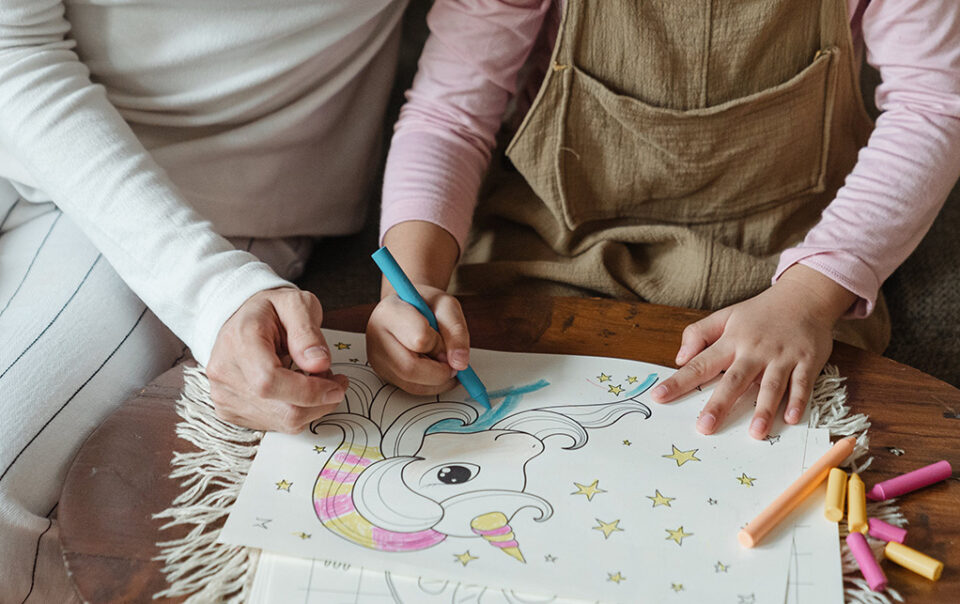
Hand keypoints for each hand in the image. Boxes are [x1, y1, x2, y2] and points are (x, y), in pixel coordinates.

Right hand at [206, 287, 348, 432]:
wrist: (242, 319)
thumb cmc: (271, 310)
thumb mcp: (296, 303)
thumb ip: (308, 332)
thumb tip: (319, 364)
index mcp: (239, 341)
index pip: (270, 382)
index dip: (310, 391)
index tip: (337, 384)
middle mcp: (225, 372)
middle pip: (281, 409)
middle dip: (319, 401)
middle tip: (334, 380)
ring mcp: (224, 396)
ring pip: (282, 422)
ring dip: (311, 407)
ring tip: (316, 380)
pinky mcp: (230, 412)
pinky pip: (275, 425)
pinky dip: (296, 411)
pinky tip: (297, 391)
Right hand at [366, 284, 469, 394]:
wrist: (407, 307)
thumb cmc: (426, 305)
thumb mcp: (447, 306)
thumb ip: (456, 331)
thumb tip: (460, 363)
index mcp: (390, 312)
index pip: (419, 338)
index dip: (440, 344)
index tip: (446, 340)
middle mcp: (376, 337)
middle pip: (410, 368)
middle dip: (440, 371)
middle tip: (452, 362)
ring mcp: (377, 358)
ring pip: (412, 384)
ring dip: (438, 380)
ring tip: (444, 362)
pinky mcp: (383, 374)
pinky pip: (412, 389)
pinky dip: (432, 385)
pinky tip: (437, 370)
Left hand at [650, 265, 856, 438]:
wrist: (805, 296)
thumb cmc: (761, 312)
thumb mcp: (725, 316)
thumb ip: (699, 334)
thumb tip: (679, 358)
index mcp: (731, 341)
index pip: (700, 364)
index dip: (678, 381)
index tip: (659, 397)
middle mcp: (754, 351)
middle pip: (734, 380)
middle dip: (719, 404)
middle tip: (705, 427)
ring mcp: (782, 357)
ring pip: (771, 386)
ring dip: (763, 409)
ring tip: (755, 433)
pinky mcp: (807, 361)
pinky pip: (802, 384)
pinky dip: (798, 401)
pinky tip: (791, 419)